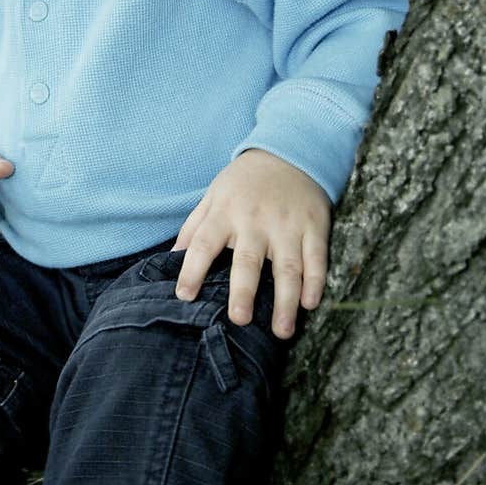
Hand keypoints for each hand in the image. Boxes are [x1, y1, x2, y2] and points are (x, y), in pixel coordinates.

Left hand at [172, 149, 330, 338]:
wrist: (289, 153)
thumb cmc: (244, 183)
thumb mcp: (213, 195)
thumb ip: (193, 227)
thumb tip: (168, 259)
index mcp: (225, 213)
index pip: (204, 243)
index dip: (192, 269)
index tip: (184, 295)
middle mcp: (255, 221)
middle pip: (248, 260)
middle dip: (244, 291)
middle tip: (240, 320)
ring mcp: (287, 225)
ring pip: (287, 267)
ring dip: (285, 300)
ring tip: (282, 331)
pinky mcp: (314, 226)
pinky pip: (316, 258)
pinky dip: (315, 282)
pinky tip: (310, 305)